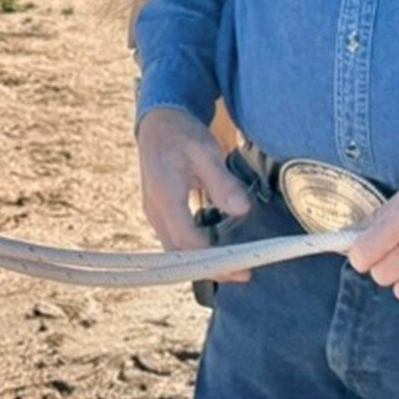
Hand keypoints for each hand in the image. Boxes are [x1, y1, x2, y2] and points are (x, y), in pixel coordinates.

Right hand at [137, 108, 254, 280]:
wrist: (159, 123)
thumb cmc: (182, 134)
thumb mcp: (206, 151)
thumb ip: (222, 183)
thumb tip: (242, 210)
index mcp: (165, 196)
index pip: (187, 241)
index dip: (214, 259)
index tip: (242, 267)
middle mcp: (155, 211)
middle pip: (179, 256)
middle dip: (211, 269)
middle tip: (244, 274)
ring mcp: (155, 215)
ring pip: (176, 252)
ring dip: (204, 263)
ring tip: (237, 266)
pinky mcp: (160, 214)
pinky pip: (176, 242)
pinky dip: (196, 251)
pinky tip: (220, 250)